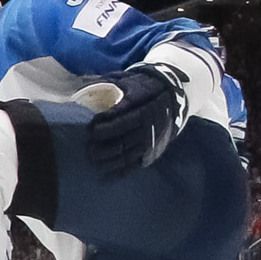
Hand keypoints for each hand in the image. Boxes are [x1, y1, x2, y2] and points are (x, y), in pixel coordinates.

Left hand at [83, 63, 184, 178]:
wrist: (174, 98)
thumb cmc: (145, 89)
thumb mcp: (132, 83)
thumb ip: (112, 86)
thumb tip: (86, 86)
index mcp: (145, 111)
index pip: (123, 120)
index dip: (106, 126)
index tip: (91, 128)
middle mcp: (150, 129)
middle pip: (124, 141)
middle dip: (103, 146)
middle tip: (87, 147)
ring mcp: (152, 142)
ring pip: (129, 156)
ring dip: (109, 160)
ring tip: (92, 161)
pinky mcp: (153, 153)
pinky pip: (136, 165)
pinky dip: (121, 172)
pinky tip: (106, 177)